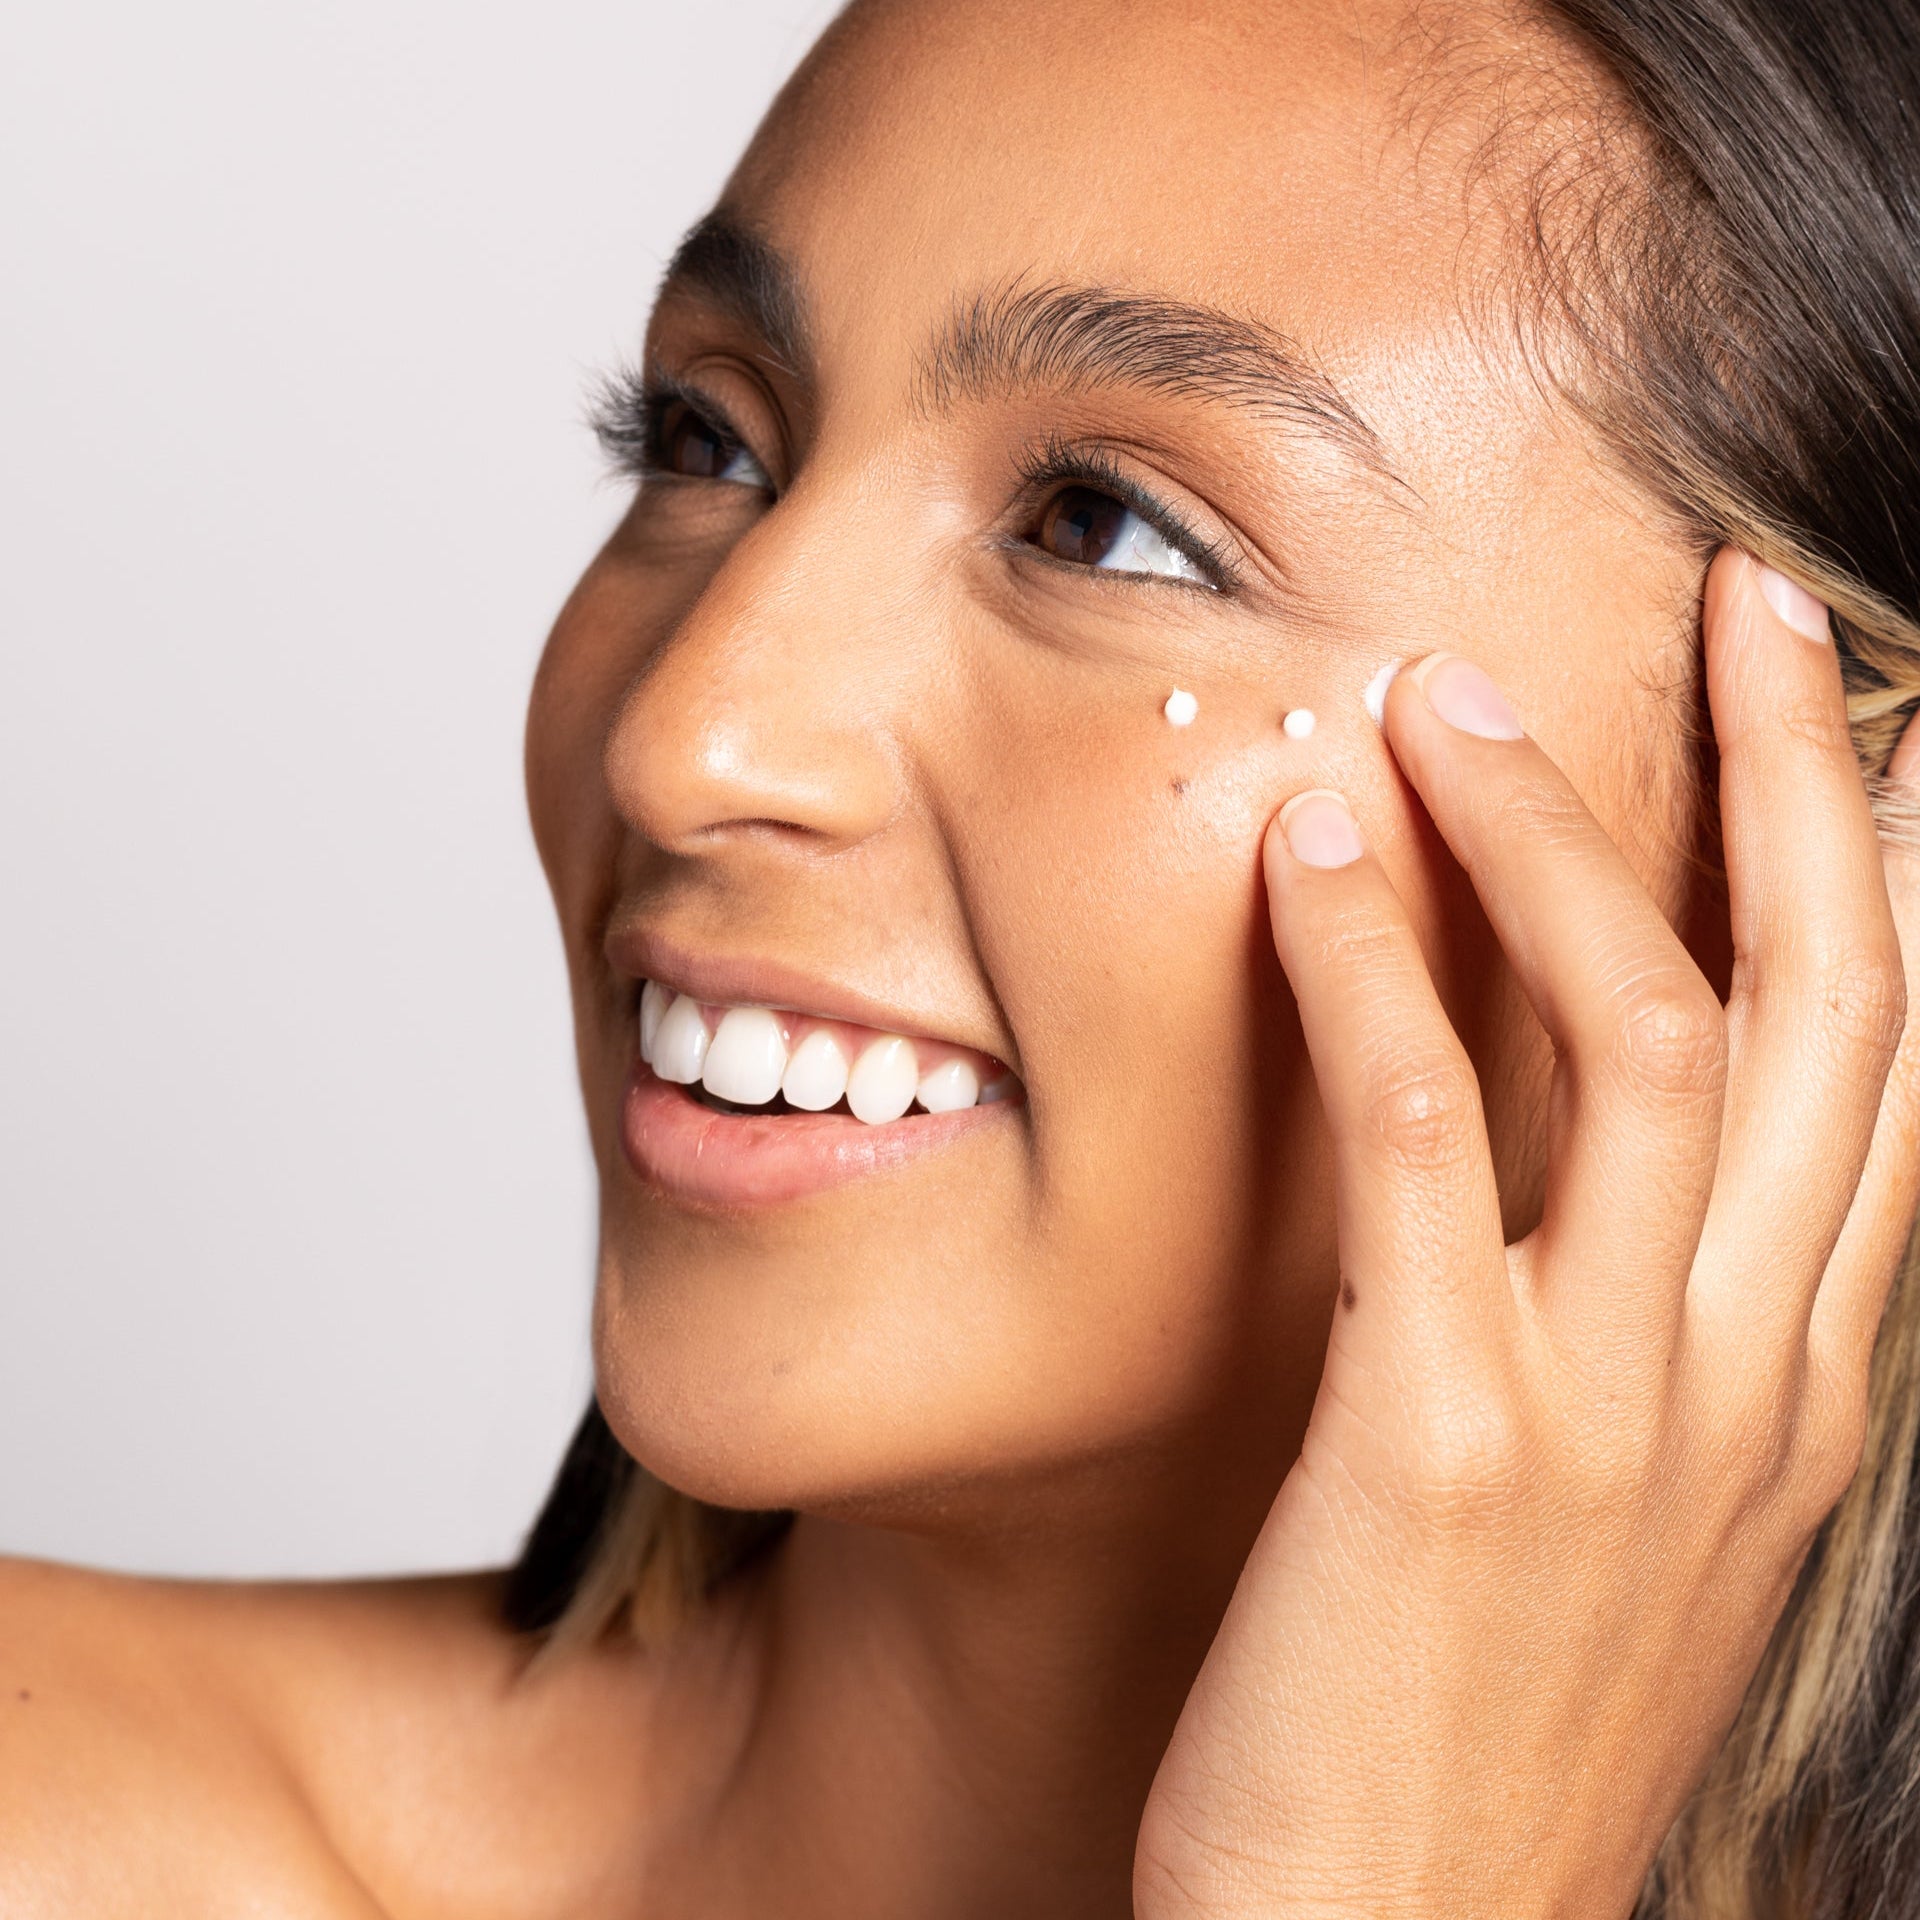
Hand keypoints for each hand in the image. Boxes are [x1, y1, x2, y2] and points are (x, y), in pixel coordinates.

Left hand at [1134, 551, 1919, 1917]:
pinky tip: (1305, 853)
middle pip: (1829, 1011)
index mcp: (1800, 1390)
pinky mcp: (1444, 1443)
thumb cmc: (1476, 1732)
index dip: (1900, 878)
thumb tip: (1605, 1185)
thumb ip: (1638, 1345)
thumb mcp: (1612, 1525)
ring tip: (1444, 696)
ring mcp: (1615, 1411)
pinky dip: (1371, 974)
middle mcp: (1749, 1378)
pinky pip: (1425, 1144)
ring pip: (1650, 1038)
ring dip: (1551, 841)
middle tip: (1752, 598)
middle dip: (1804, 784)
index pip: (1895, 1078)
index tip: (1875, 718)